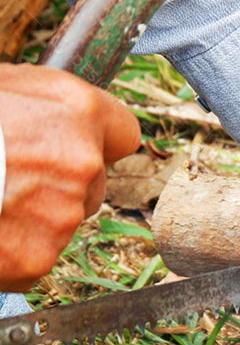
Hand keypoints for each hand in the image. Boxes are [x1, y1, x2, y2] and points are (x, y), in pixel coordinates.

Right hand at [0, 64, 140, 291]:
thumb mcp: (0, 87)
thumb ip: (41, 105)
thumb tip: (53, 117)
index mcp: (76, 111)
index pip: (123, 133)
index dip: (96, 141)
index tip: (75, 147)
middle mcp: (82, 162)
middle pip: (92, 183)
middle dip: (59, 185)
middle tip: (8, 180)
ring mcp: (62, 214)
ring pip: (61, 221)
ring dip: (30, 218)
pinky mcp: (36, 258)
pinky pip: (31, 257)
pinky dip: (8, 251)